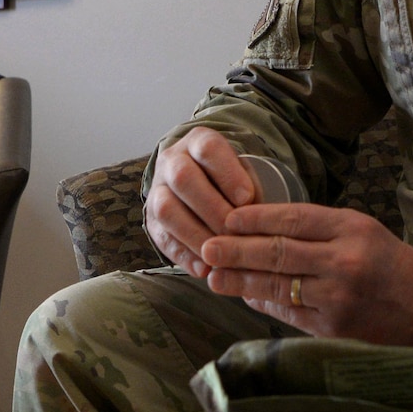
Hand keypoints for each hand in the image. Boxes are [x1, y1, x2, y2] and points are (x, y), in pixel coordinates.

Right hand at [144, 128, 260, 277]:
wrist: (201, 182)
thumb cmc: (232, 180)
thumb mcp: (243, 171)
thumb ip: (250, 188)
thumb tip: (261, 219)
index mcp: (198, 142)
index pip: (209, 150)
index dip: (228, 174)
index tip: (247, 199)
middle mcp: (173, 161)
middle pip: (184, 179)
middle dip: (211, 208)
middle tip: (234, 232)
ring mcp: (158, 190)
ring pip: (167, 209)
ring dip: (195, 235)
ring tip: (219, 255)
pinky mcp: (151, 219)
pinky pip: (161, 238)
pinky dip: (183, 256)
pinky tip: (204, 269)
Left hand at [201, 202, 412, 344]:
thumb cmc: (391, 266)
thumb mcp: (363, 231)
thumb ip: (318, 229)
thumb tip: (261, 233)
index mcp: (352, 228)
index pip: (293, 218)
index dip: (255, 219)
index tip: (228, 219)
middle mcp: (343, 260)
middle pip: (278, 252)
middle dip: (237, 250)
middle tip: (208, 247)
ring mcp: (336, 297)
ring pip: (276, 285)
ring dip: (240, 280)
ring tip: (213, 276)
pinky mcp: (332, 328)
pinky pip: (287, 313)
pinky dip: (263, 303)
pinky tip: (244, 296)